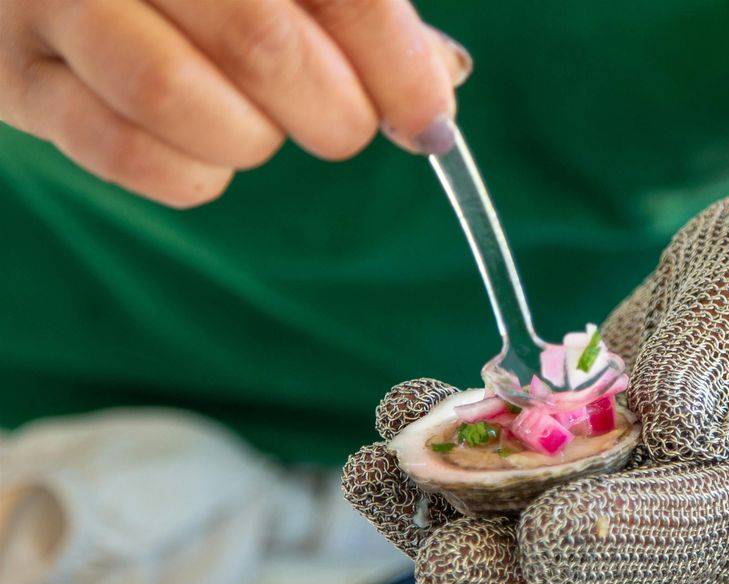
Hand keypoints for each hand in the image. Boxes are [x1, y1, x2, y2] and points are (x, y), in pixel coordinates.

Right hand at [0, 0, 470, 206]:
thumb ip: (352, 11)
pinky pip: (120, 151)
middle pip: (260, 41)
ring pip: (171, 94)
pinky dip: (191, 174)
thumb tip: (439, 83)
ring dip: (250, 139)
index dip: (397, 65)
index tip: (427, 123)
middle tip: (345, 128)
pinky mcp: (13, 77)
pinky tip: (206, 154)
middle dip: (333, 113)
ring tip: (258, 129)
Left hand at [344, 178, 728, 583]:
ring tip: (372, 461)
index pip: (678, 548)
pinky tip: (405, 414)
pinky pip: (508, 493)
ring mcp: (629, 512)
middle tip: (413, 518)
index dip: (601, 545)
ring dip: (435, 512)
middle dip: (486, 565)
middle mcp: (687, 532)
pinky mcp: (586, 479)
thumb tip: (670, 423)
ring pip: (519, 550)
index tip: (536, 525)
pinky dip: (448, 462)